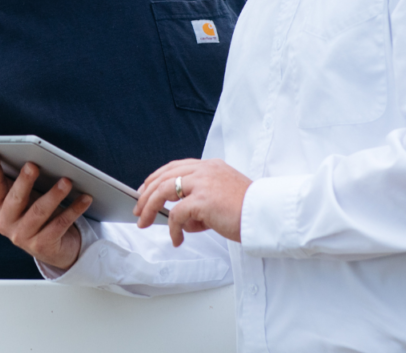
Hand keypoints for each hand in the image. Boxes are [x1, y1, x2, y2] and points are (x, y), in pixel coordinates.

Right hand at [0, 148, 92, 270]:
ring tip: (66, 181)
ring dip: (54, 195)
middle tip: (33, 165)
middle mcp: (6, 224)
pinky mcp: (43, 246)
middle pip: (16, 199)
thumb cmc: (33, 213)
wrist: (53, 247)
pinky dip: (74, 210)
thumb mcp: (16, 198)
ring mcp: (23, 237)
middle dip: (24, 182)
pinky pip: (60, 225)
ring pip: (40, 212)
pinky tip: (85, 198)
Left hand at [134, 158, 250, 245]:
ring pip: (163, 192)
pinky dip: (173, 229)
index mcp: (210, 166)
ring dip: (150, 209)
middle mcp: (204, 170)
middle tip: (138, 210)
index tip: (144, 191)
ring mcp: (203, 183)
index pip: (174, 167)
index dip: (156, 179)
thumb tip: (181, 218)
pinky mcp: (202, 200)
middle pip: (164, 177)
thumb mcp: (222, 197)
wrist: (266, 215)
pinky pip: (176, 215)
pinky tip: (177, 240)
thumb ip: (201, 199)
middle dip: (146, 195)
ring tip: (145, 223)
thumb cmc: (248, 210)